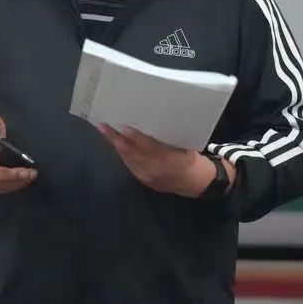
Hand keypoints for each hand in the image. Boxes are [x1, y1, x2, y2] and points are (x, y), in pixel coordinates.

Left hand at [99, 125, 231, 197]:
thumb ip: (170, 136)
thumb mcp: (186, 145)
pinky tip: (116, 145)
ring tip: (106, 132)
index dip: (137, 138)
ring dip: (116, 146)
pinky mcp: (145, 180)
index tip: (125, 128)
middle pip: (134, 153)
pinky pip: (130, 166)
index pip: (151, 147)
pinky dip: (122, 155)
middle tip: (105, 126)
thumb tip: (153, 120)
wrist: (197, 183)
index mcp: (173, 159)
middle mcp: (158, 169)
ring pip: (129, 160)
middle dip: (118, 140)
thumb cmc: (192, 159)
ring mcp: (150, 177)